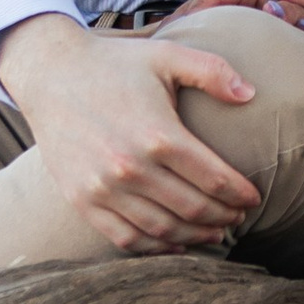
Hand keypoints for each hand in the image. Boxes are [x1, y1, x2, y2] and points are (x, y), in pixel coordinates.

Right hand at [0, 12, 262, 254]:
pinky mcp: (82, 200)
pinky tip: (175, 245)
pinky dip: (155, 249)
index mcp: (158, 134)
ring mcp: (103, 189)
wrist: (50, 73)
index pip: (214, 179)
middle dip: (224, 217)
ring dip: (195, 237)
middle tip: (238, 217)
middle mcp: (131, 168)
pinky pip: (124, 238)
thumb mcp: (166, 55)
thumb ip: (213, 71)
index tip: (253, 197)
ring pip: (163, 229)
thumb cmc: (114, 63)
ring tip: (215, 233)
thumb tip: (251, 93)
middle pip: (193, 208)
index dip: (240, 193)